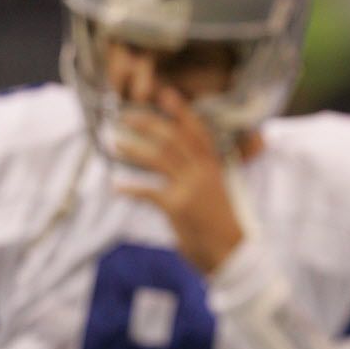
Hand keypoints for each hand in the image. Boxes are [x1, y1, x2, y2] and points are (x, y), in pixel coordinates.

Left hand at [114, 88, 242, 273]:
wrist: (233, 254)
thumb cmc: (224, 226)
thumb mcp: (219, 193)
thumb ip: (203, 177)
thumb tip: (184, 167)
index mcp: (214, 167)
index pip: (197, 132)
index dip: (181, 112)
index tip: (165, 94)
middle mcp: (203, 173)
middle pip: (173, 138)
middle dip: (147, 123)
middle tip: (127, 116)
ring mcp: (190, 188)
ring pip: (158, 158)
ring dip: (134, 149)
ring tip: (116, 144)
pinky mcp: (177, 207)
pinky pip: (149, 192)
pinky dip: (131, 189)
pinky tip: (117, 187)